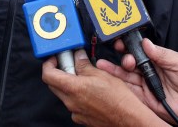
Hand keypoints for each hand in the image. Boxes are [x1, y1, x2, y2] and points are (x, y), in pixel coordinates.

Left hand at [42, 50, 164, 126]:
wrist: (129, 120)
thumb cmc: (119, 99)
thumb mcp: (101, 74)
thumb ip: (84, 64)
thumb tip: (78, 56)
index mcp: (72, 88)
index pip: (48, 75)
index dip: (49, 64)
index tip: (54, 58)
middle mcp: (71, 102)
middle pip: (54, 85)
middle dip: (59, 72)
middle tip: (71, 64)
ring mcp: (76, 112)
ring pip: (65, 95)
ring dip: (71, 84)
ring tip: (86, 78)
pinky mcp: (82, 118)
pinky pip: (75, 104)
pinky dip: (79, 96)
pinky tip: (92, 92)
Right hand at [99, 38, 177, 126]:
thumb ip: (161, 53)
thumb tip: (146, 42)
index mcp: (157, 60)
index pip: (138, 51)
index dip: (128, 46)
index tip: (121, 42)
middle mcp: (149, 72)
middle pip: (129, 64)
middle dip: (122, 59)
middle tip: (124, 59)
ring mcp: (145, 86)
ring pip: (125, 77)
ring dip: (114, 71)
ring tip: (103, 65)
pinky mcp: (144, 100)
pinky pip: (129, 92)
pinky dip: (119, 86)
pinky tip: (110, 80)